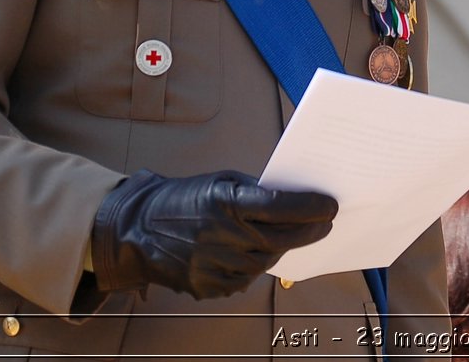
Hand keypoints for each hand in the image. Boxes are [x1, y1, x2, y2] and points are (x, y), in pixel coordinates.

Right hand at [90, 170, 335, 298]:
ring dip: (282, 248)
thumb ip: (255, 192)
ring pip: (265, 261)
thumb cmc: (185, 199)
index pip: (280, 206)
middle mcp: (221, 235)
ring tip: (290, 236)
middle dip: (309, 231)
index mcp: (225, 203)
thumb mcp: (221, 181)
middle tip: (326, 223)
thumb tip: (295, 198)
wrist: (137, 229)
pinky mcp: (206, 286)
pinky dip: (254, 265)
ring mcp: (213, 265)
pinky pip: (244, 279)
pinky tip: (254, 252)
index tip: (331, 206)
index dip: (310, 207)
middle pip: (279, 238)